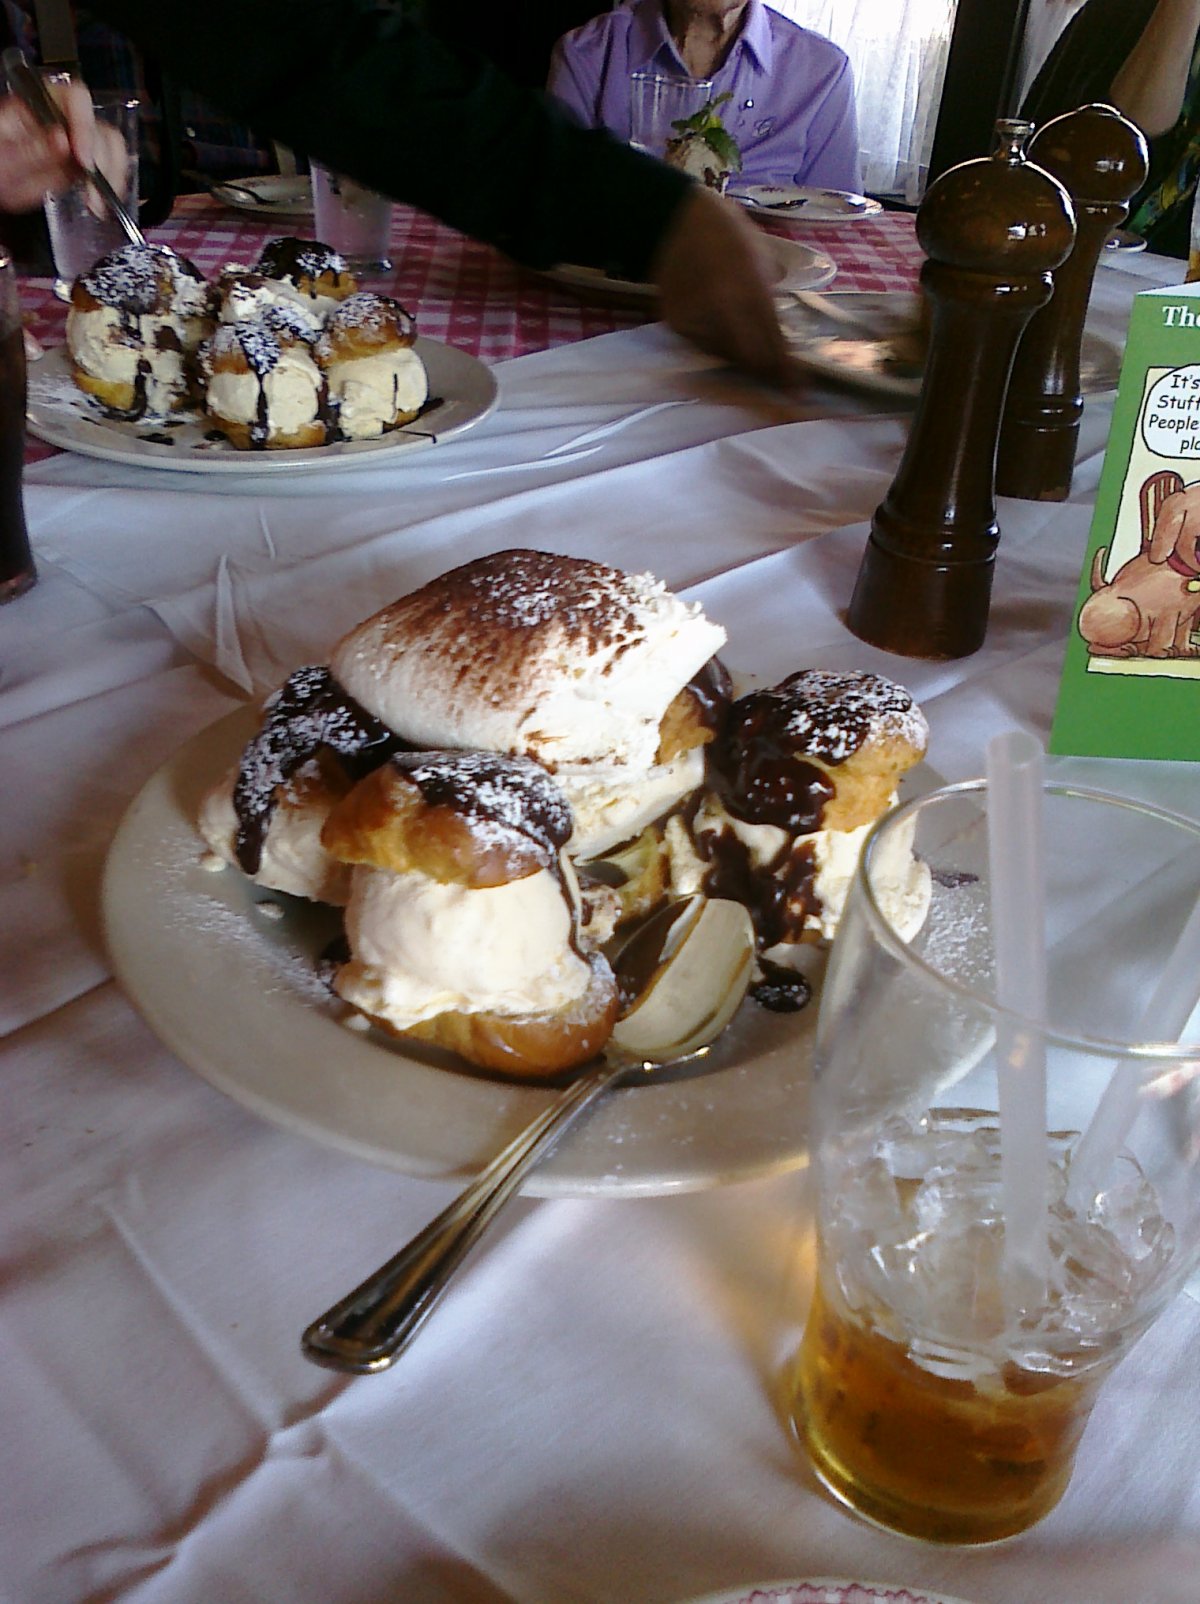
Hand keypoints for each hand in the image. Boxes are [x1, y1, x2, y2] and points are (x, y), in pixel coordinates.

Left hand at [0, 78, 124, 212]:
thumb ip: (32, 148)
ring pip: (111, 147)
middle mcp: (62, 119)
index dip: (84, 125)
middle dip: (102, 158)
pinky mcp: (83, 165)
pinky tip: (98, 204)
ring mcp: (75, 142)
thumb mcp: (4, 156)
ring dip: (111, 175)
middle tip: (93, 184)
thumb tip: (63, 140)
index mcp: (38, 104)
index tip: (83, 157)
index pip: (75, 99)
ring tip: (96, 200)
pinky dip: (111, 187)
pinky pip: (109, 169)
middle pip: (99, 126)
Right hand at [649, 184, 801, 386]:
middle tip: (780, 382)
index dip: (786, 370)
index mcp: (749, 287)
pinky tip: (724, 334)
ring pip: (726, 357)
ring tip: (751, 354)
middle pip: (749, 358)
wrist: (676, 220)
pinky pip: (704, 347)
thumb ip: (769, 301)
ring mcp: (697, 318)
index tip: (798, 389)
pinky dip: (718, 347)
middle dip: (766, 372)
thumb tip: (779, 339)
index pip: (773, 342)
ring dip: (742, 360)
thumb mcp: (760, 260)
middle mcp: (722, 308)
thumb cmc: (728, 234)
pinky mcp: (677, 324)